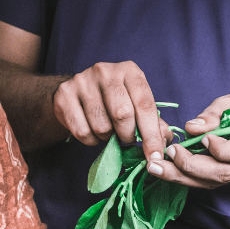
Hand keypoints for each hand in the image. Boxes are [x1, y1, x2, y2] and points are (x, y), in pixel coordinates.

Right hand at [53, 61, 172, 164]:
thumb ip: (153, 123)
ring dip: (107, 137)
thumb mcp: (135, 104)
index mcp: (130, 71)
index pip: (145, 105)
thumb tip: (164, 144)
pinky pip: (82, 131)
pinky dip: (91, 140)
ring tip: (107, 130)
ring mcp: (83, 81)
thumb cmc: (112, 100)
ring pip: (101, 126)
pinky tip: (92, 130)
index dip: (151, 135)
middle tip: (125, 138)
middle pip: (122, 115)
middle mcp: (106, 71)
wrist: (77, 92)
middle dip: (127, 135)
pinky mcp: (65, 95)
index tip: (155, 157)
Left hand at [160, 93, 229, 188]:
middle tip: (168, 154)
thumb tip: (191, 127)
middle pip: (222, 174)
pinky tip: (165, 170)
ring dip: (181, 176)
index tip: (204, 137)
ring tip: (156, 168)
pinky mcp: (227, 178)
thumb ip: (213, 115)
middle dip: (191, 166)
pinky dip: (184, 177)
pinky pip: (206, 182)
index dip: (221, 149)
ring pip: (211, 183)